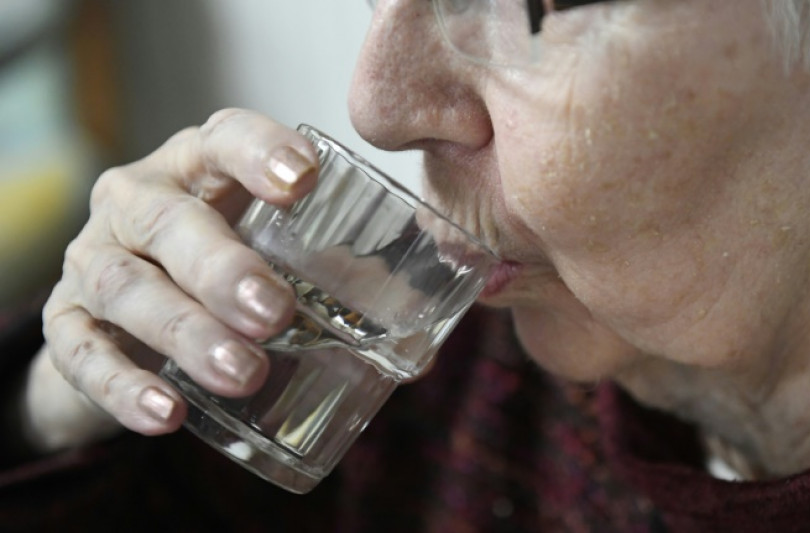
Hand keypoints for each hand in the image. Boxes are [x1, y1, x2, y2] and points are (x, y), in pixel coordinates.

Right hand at [38, 109, 318, 442]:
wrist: (125, 320)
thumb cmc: (220, 272)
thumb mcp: (269, 257)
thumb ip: (337, 289)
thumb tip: (420, 360)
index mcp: (199, 169)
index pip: (224, 139)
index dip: (259, 152)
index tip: (304, 181)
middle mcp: (138, 202)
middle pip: (170, 223)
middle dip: (223, 268)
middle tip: (275, 312)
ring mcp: (94, 260)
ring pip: (128, 289)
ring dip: (186, 332)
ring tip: (243, 371)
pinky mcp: (65, 324)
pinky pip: (83, 354)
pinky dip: (124, 386)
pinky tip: (166, 414)